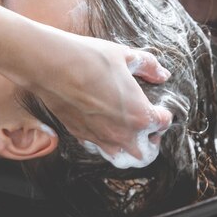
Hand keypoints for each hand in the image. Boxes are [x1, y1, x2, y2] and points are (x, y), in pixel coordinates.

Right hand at [17, 26, 172, 164]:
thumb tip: (162, 74)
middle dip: (151, 142)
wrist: (52, 65)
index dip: (164, 113)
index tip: (159, 105)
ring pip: (122, 160)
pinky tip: (103, 125)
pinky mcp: (81, 136)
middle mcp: (122, 134)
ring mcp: (100, 138)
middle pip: (147, 155)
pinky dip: (105, 143)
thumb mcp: (126, 56)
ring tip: (127, 131)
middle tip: (147, 125)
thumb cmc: (91, 58)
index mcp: (140, 115)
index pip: (163, 124)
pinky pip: (99, 149)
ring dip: (129, 149)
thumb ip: (149, 66)